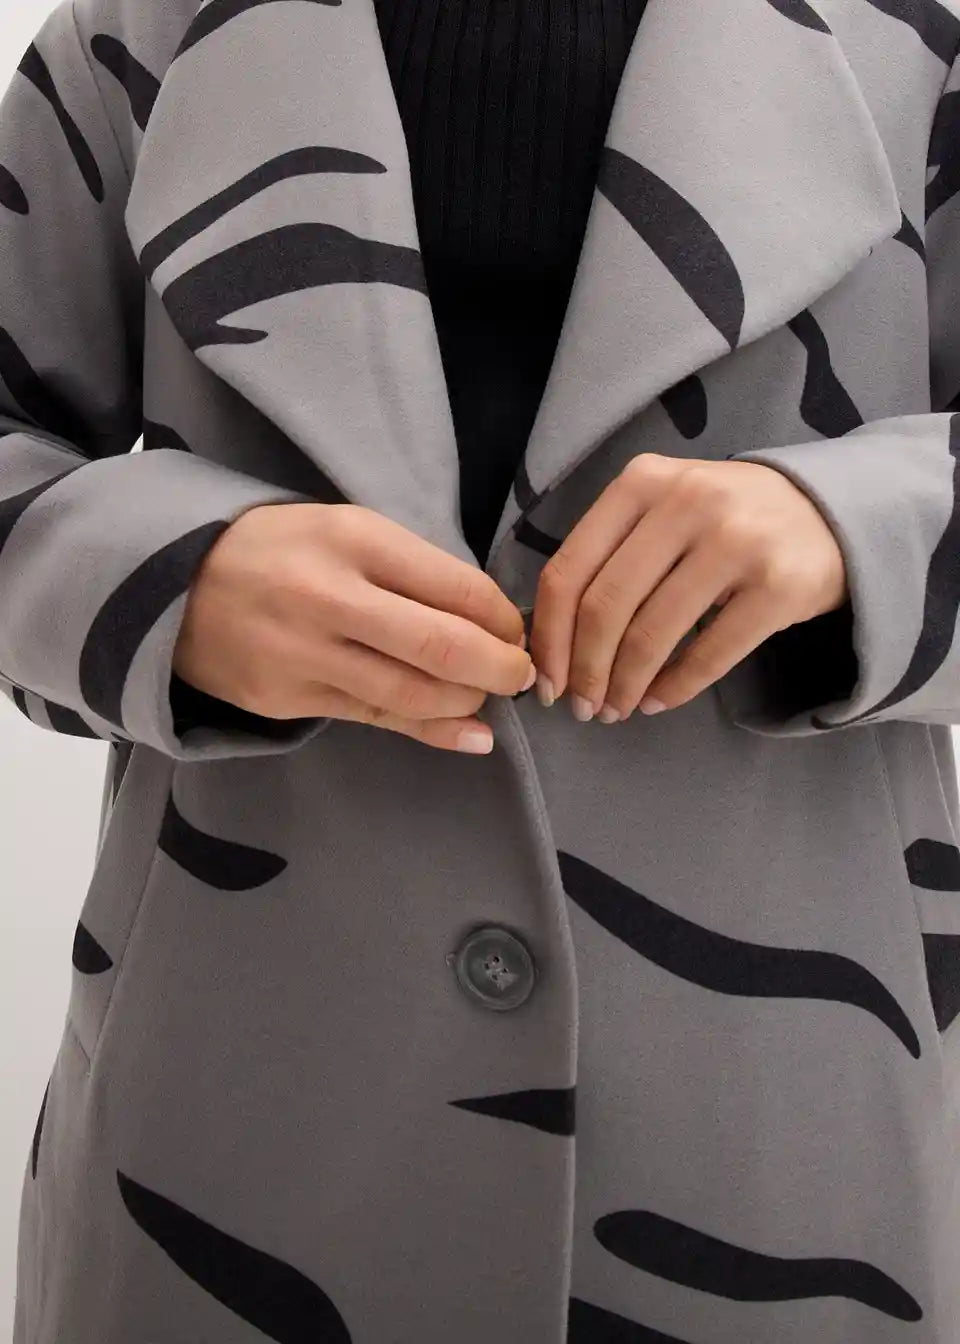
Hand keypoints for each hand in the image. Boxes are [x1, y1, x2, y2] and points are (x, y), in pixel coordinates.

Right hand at [173, 502, 532, 752]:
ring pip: (412, 693)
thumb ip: (412, 569)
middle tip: (524, 677)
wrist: (173, 582)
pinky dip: (432, 730)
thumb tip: (491, 618)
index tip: (518, 632)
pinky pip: (376, 718)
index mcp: (353, 539)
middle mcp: (329, 596)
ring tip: (488, 698)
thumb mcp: (345, 530)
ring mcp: (304, 653)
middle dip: (501, 669)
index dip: (503, 619)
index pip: (456, 587)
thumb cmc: (280, 550)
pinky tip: (470, 736)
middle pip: (442, 646)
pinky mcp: (287, 698)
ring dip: (468, 702)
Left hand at [528, 454, 848, 721]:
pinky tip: (658, 701)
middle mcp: (686, 501)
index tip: (544, 680)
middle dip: (583, 671)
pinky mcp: (778, 586)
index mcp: (642, 481)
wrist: (830, 513)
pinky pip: (708, 655)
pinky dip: (673, 689)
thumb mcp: (663, 509)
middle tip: (581, 707)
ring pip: (652, 635)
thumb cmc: (724, 522)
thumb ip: (610, 553)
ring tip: (617, 709)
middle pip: (604, 608)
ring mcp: (736, 541)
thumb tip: (552, 640)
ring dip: (624, 686)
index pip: (569, 570)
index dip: (548, 637)